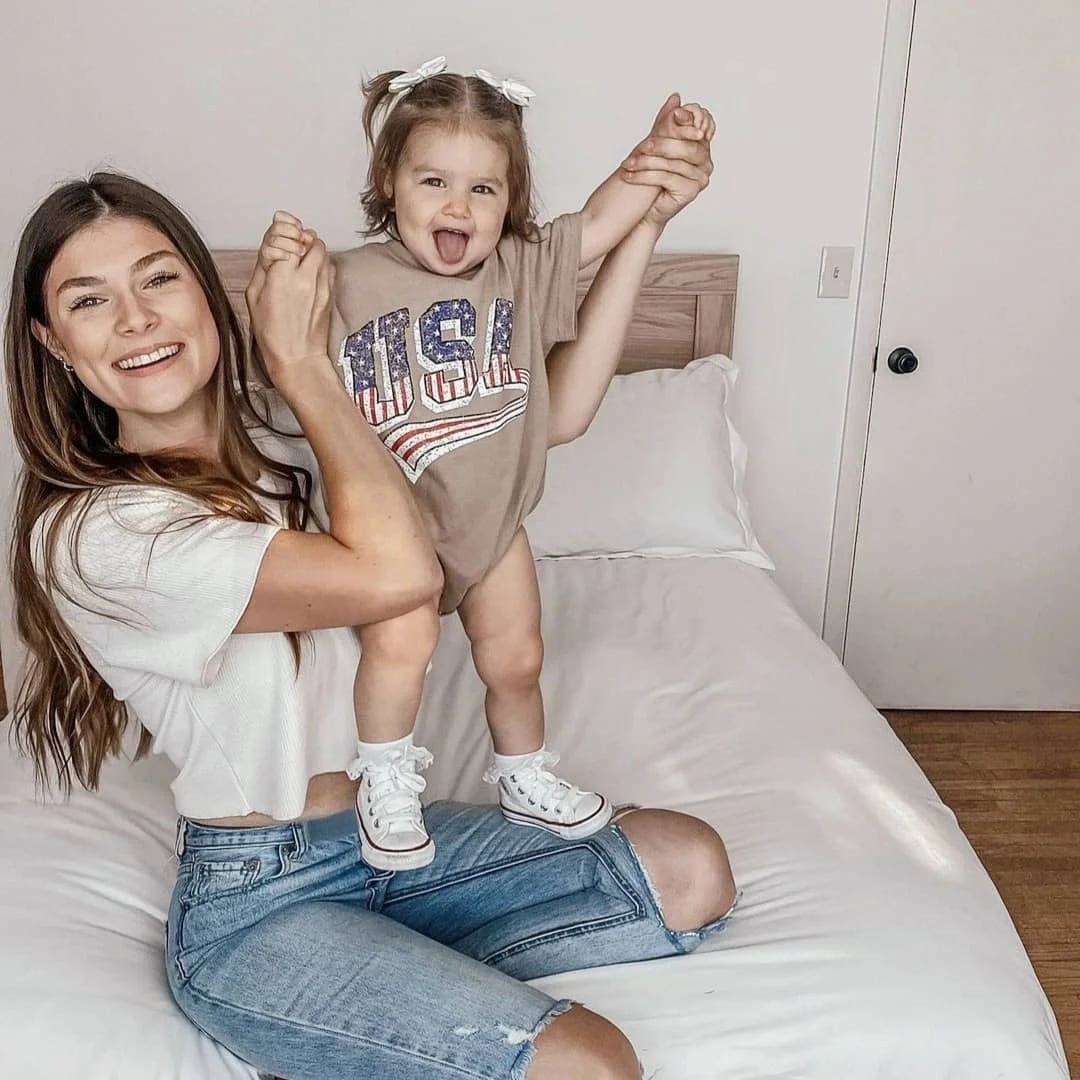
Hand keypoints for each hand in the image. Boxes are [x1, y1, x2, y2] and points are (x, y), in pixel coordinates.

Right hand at [246, 212, 333, 388]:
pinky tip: (309, 275)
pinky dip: (320, 264)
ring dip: (310, 249)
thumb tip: (269, 244)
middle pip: (309, 238)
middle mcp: (306, 278)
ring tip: (299, 261)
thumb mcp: (253, 296)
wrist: (298, 356)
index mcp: (282, 277)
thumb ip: (263, 265)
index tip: (277, 240)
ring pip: (322, 250)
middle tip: (289, 247)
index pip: (287, 235)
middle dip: (299, 238)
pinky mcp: (332, 293)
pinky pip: (329, 266)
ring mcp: (322, 285)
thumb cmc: (273, 333)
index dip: (282, 233)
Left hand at [622, 94, 714, 228]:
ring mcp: (700, 179)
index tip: (671, 116)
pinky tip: (630, 176)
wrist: (648, 210)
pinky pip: (666, 178)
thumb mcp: (659, 146)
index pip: (697, 129)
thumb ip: (668, 122)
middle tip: (640, 146)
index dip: (685, 122)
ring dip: (646, 163)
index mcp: (702, 148)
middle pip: (686, 147)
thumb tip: (676, 96)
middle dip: (660, 145)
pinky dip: (645, 176)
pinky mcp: (690, 192)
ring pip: (672, 164)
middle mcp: (706, 163)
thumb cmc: (654, 178)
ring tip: (627, 164)